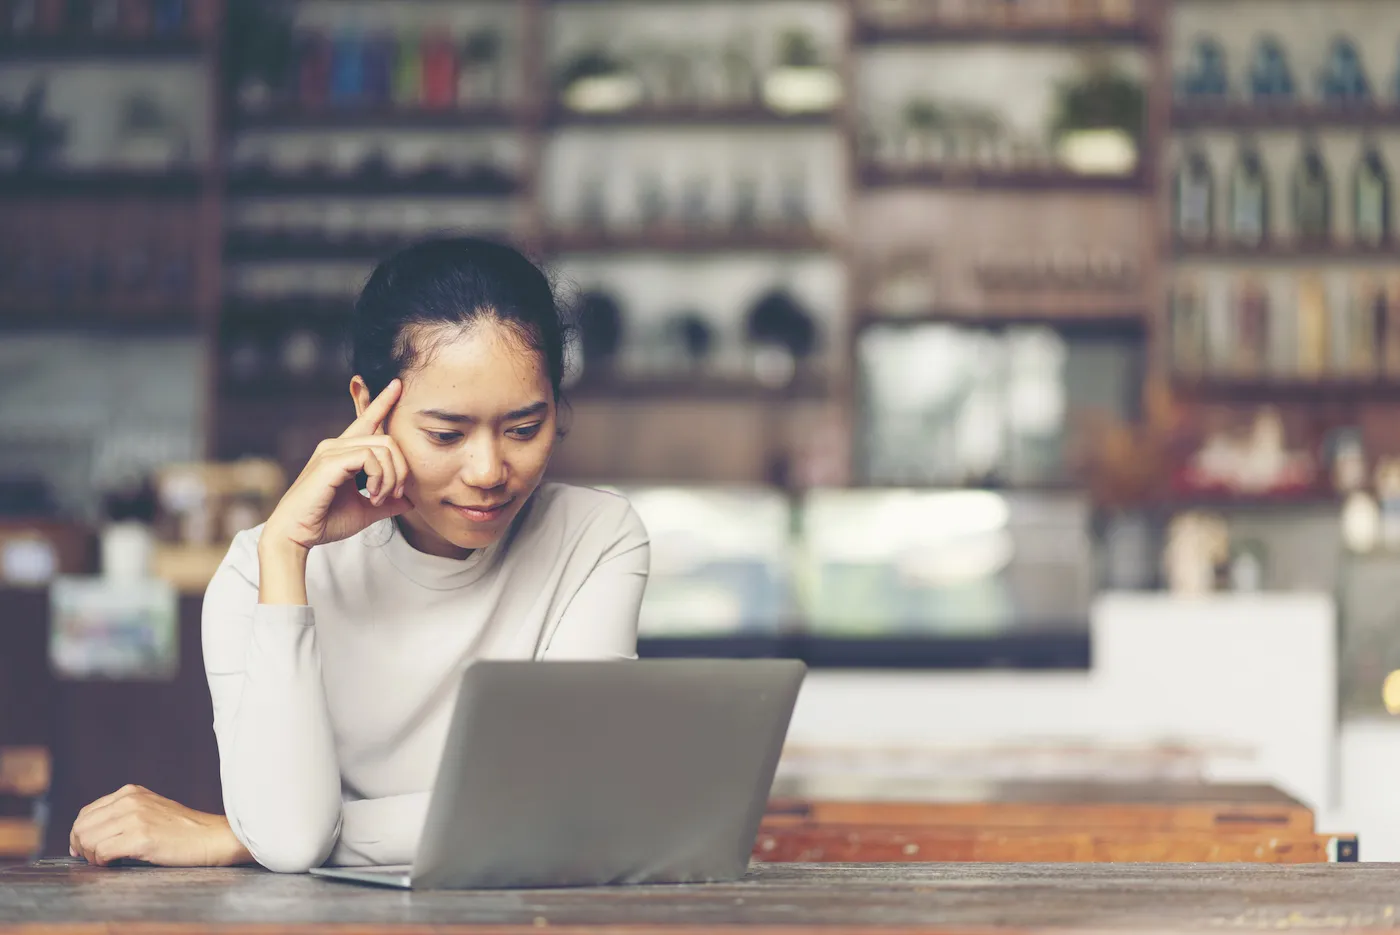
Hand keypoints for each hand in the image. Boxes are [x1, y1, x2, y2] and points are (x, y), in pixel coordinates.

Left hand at [69, 785, 250, 867]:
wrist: (211, 837)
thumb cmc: (182, 830)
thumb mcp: (151, 809)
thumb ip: (123, 813)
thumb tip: (88, 835)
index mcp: (130, 792)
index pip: (86, 813)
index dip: (80, 835)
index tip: (86, 850)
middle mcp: (130, 800)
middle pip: (82, 827)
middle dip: (82, 847)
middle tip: (96, 860)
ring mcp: (135, 818)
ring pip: (88, 840)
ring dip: (92, 857)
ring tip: (108, 862)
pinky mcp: (141, 837)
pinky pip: (102, 852)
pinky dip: (102, 862)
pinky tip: (116, 863)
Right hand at [262, 378, 412, 553]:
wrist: (296, 535)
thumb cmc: (325, 522)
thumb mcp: (365, 510)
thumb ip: (387, 502)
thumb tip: (410, 500)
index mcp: (343, 452)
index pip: (367, 420)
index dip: (382, 401)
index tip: (397, 385)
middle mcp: (336, 445)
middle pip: (388, 439)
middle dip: (401, 469)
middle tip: (394, 495)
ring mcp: (332, 450)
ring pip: (384, 447)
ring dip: (391, 477)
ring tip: (380, 499)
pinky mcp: (330, 461)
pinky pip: (370, 457)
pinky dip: (379, 478)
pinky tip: (372, 495)